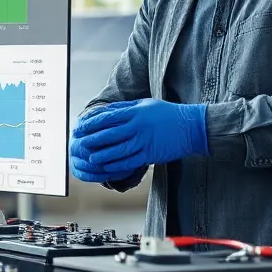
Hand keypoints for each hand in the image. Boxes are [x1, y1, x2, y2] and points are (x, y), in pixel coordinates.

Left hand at [68, 99, 207, 174]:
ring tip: (91, 158)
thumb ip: (125, 107)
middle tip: (80, 144)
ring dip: (102, 155)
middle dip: (92, 140)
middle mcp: (138, 126)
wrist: (191, 127)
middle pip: (109, 134)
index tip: (80, 127)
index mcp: (136, 111)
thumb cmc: (167, 114)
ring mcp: (145, 141)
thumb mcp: (145, 104)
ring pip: (118, 150)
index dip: (91, 123)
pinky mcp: (151, 154)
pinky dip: (117, 164)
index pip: (107, 117)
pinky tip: (107, 166)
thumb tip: (105, 111)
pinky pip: (130, 161)